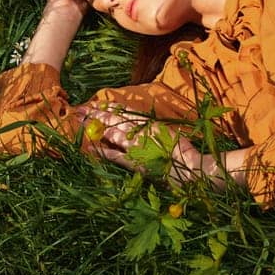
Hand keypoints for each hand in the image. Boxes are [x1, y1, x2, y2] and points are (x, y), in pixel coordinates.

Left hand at [80, 107, 218, 188]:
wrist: (194, 170)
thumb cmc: (185, 154)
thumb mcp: (169, 136)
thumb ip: (153, 131)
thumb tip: (137, 129)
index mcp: (150, 125)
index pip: (125, 113)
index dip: (109, 108)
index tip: (97, 104)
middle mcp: (143, 133)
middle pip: (114, 120)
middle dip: (96, 114)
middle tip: (80, 109)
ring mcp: (139, 147)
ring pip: (112, 133)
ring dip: (96, 126)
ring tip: (81, 121)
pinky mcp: (137, 163)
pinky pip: (116, 155)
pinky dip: (103, 151)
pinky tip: (91, 147)